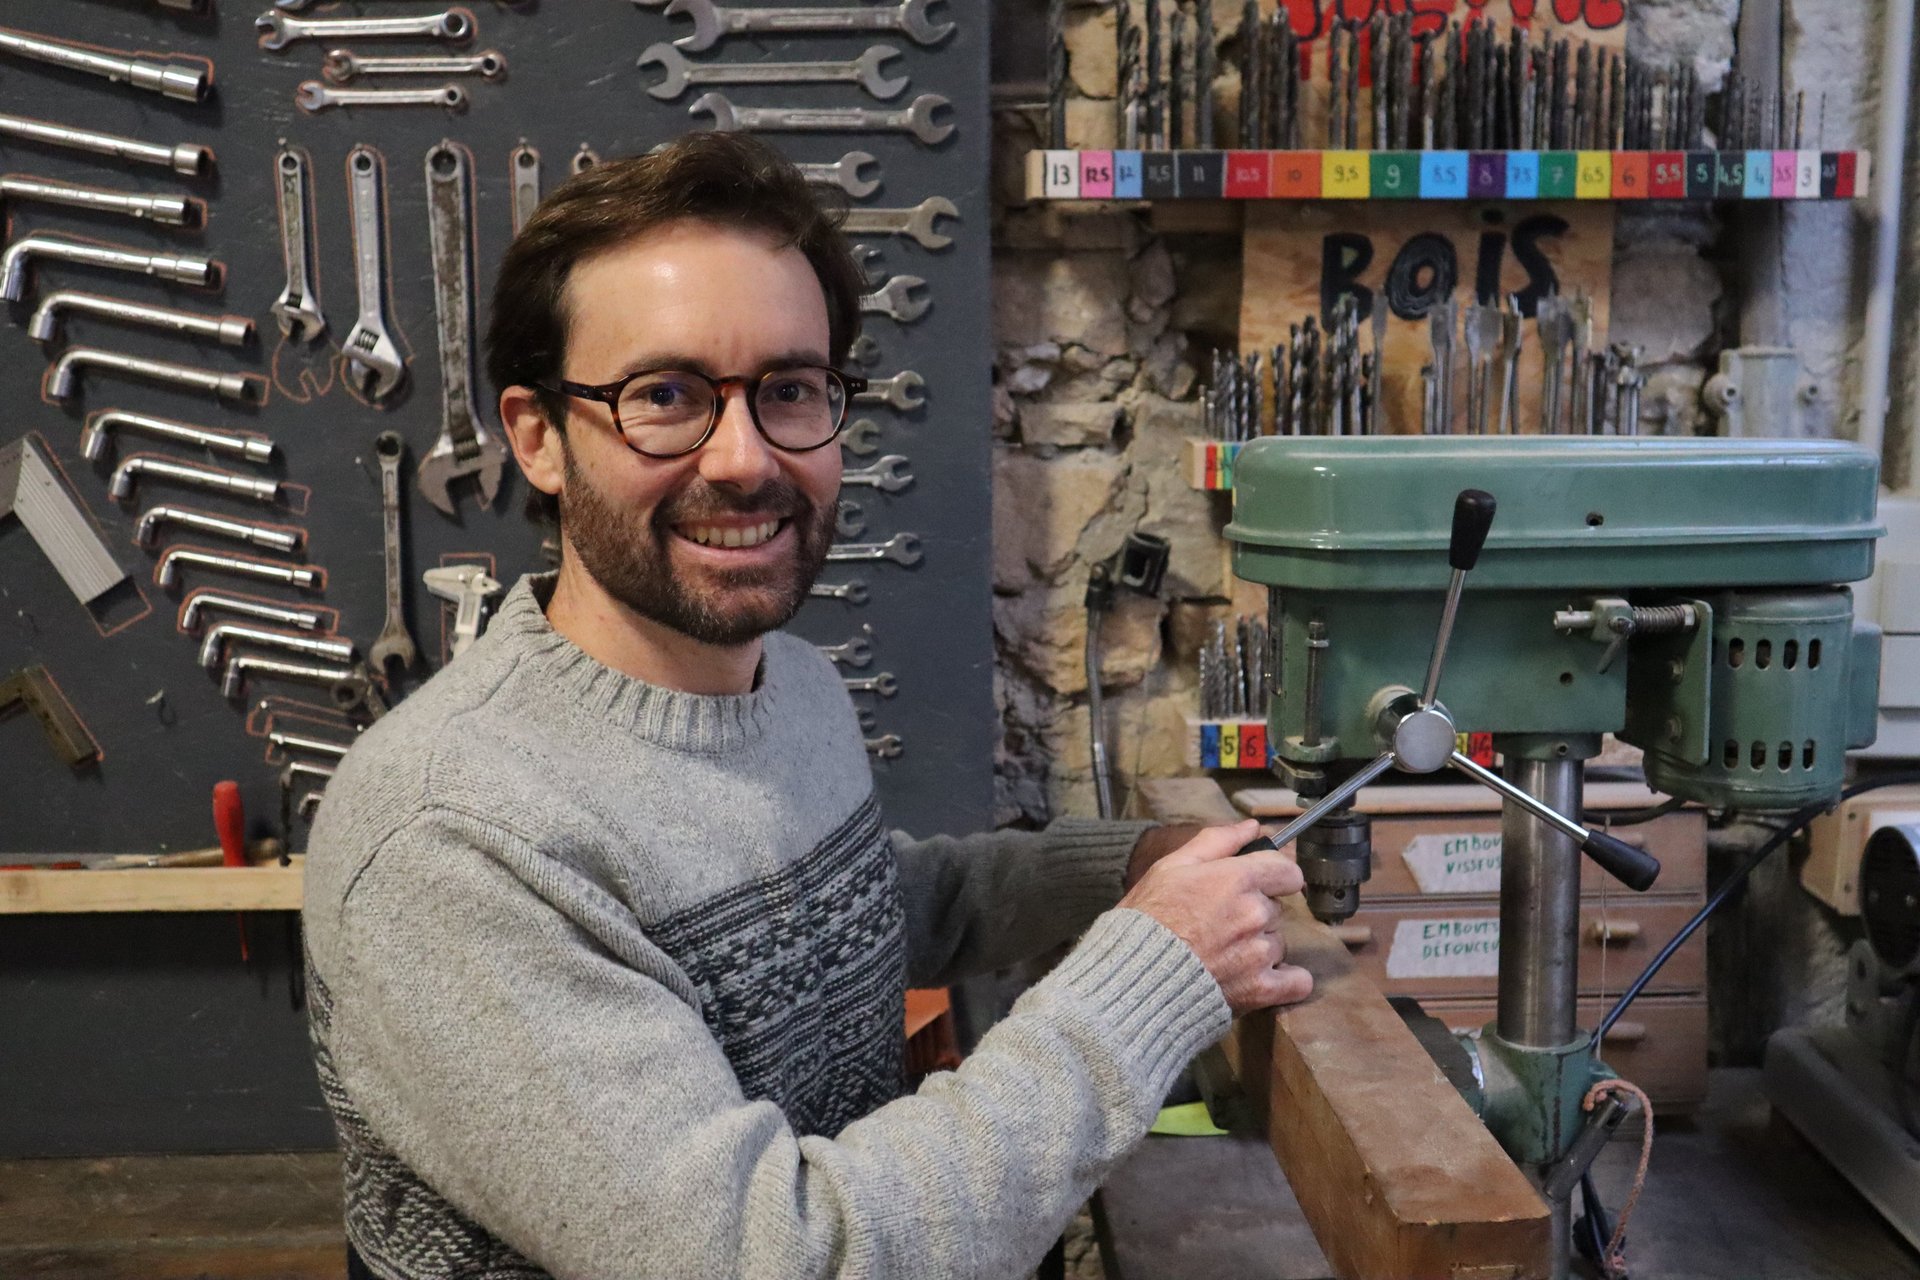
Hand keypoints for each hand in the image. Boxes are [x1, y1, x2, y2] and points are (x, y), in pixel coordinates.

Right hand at [1117, 819, 1313, 1015]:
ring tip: (1223, 953)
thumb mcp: (1171, 867)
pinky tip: (1258, 978)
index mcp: (1237, 879)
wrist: (1131, 977)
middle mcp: (1255, 914)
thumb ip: (1217, 841)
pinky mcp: (1261, 990)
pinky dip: (1285, 981)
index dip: (1272, 877)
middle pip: (1277, 909)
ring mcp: (1260, 954)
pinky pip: (1297, 982)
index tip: (1256, 886)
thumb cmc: (1147, 919)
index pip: (1288, 872)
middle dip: (1255, 913)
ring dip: (1260, 947)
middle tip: (1219, 924)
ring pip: (1279, 943)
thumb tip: (1251, 827)